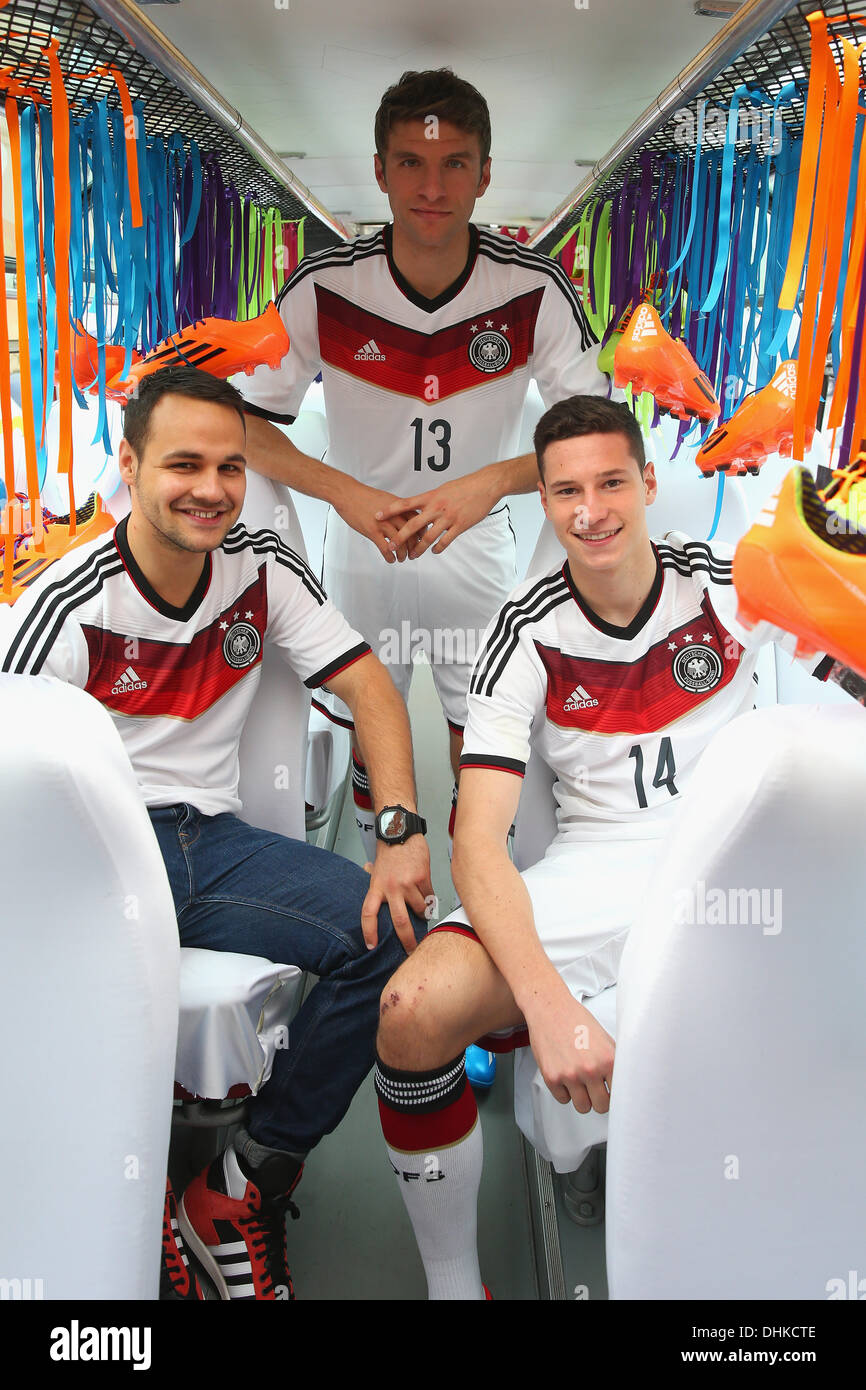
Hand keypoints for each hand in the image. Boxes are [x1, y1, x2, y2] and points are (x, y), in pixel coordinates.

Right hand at [331, 475, 417, 562]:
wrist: (348, 494)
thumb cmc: (365, 496)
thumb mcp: (387, 499)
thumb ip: (397, 509)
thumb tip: (404, 518)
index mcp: (399, 507)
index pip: (418, 522)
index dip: (421, 534)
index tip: (421, 541)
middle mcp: (394, 515)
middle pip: (412, 535)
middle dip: (414, 548)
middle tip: (413, 554)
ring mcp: (384, 524)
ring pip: (400, 544)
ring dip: (403, 555)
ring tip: (401, 558)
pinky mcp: (373, 531)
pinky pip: (386, 549)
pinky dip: (390, 557)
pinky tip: (390, 559)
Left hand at [360, 836, 433, 955]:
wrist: (401, 831)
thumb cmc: (390, 850)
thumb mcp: (377, 868)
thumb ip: (375, 881)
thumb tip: (370, 882)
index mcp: (376, 887)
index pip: (368, 914)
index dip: (369, 932)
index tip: (371, 946)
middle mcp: (391, 888)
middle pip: (399, 921)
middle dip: (407, 939)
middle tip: (412, 949)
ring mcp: (407, 884)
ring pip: (420, 909)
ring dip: (423, 912)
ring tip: (422, 910)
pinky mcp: (422, 878)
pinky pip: (429, 896)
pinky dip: (430, 899)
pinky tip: (427, 894)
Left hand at [376, 470, 499, 558]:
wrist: (485, 485)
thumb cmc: (464, 486)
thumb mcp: (443, 489)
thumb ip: (430, 499)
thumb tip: (418, 506)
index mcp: (431, 496)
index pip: (405, 504)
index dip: (390, 510)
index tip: (376, 516)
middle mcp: (437, 507)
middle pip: (413, 524)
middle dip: (400, 537)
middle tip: (390, 546)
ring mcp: (448, 517)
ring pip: (428, 536)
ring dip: (419, 548)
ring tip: (412, 555)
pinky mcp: (460, 525)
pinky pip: (446, 540)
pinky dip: (438, 548)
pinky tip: (434, 551)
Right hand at [524, 991, 614, 1113]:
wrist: (550, 1008)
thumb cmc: (576, 1021)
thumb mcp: (604, 1039)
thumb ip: (614, 1062)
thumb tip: (624, 1083)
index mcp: (607, 1059)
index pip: (620, 1095)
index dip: (615, 1094)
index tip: (611, 1091)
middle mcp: (590, 1069)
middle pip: (601, 1107)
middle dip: (599, 1099)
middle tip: (595, 1089)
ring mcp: (569, 1075)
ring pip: (582, 1107)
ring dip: (582, 1098)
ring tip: (580, 1082)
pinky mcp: (551, 1077)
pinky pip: (563, 1099)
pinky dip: (564, 1091)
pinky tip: (565, 1074)